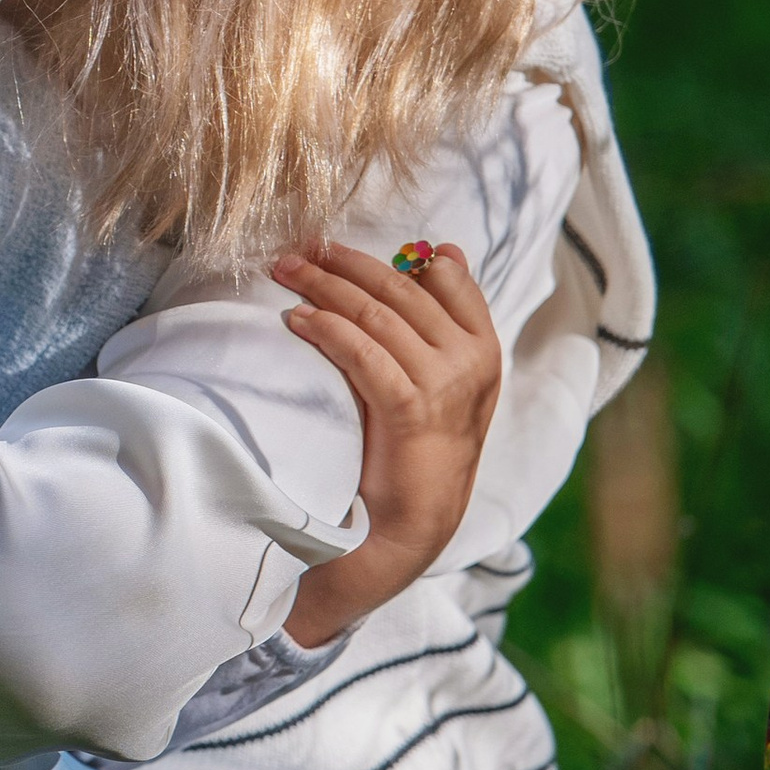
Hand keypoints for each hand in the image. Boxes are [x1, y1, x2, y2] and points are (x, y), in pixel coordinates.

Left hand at [270, 240, 500, 646]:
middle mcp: (472, 360)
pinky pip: (362, 351)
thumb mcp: (439, 379)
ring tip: (285, 274)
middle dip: (344, 264)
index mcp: (484, 348)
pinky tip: (296, 321)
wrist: (410, 525)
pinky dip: (326, 329)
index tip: (342, 244)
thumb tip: (441, 250)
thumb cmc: (414, 448)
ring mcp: (446, 384)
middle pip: (401, 290)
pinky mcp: (411, 409)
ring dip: (324, 286)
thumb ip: (436, 322)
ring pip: (376, 314)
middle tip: (298, 248)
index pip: (449, 279)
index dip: (395, 255)